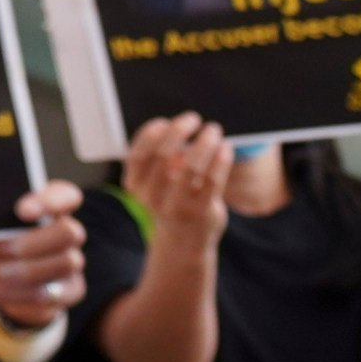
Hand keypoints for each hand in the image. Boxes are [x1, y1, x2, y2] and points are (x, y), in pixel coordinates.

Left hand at [0, 181, 88, 324]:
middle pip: (70, 232)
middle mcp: (68, 234)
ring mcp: (72, 263)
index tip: (22, 211)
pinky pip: (49, 295)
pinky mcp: (69, 291)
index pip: (66, 196)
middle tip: (4, 248)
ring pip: (65, 264)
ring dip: (28, 270)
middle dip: (35, 242)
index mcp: (51, 209)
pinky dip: (12, 296)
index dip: (51, 201)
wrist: (3, 280)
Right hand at [123, 112, 232, 254]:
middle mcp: (152, 197)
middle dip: (181, 129)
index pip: (138, 153)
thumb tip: (178, 126)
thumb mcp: (154, 182)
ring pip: (191, 165)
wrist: (182, 243)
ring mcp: (177, 205)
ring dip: (205, 141)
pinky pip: (213, 179)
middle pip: (164, 154)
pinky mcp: (201, 211)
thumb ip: (160, 158)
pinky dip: (221, 158)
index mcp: (135, 186)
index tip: (166, 122)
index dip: (151, 133)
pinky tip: (225, 148)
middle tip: (194, 118)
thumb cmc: (169, 201)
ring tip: (213, 130)